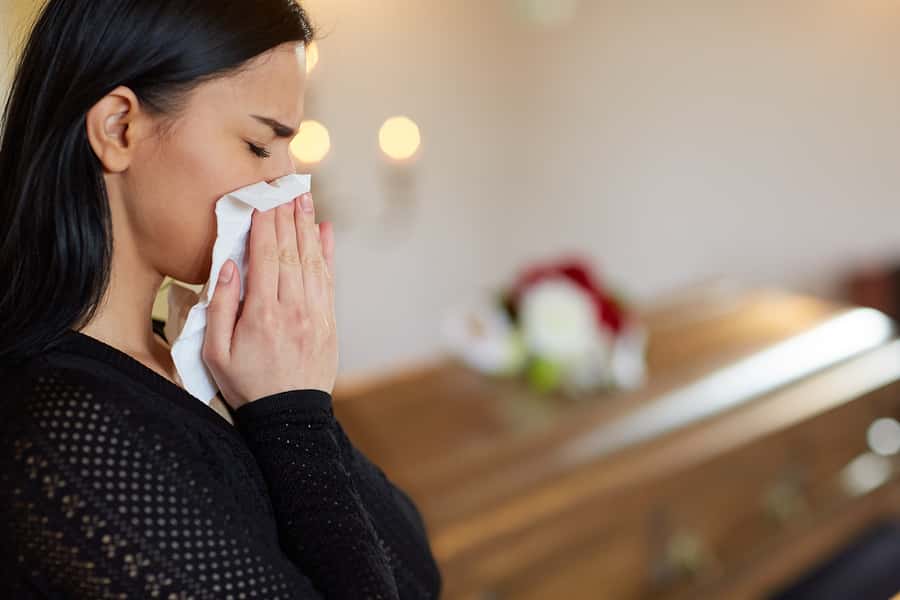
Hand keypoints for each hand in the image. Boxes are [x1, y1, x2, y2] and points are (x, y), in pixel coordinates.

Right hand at [202, 192, 336, 409]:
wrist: (288, 417)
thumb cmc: (246, 384)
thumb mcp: (216, 352)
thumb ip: (220, 307)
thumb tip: (229, 265)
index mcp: (262, 315)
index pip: (264, 257)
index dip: (264, 225)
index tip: (263, 200)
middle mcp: (293, 309)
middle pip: (291, 252)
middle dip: (287, 216)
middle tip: (286, 186)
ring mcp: (315, 314)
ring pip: (312, 261)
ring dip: (307, 226)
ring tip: (303, 198)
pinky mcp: (328, 322)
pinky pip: (329, 280)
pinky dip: (327, 253)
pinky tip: (324, 231)